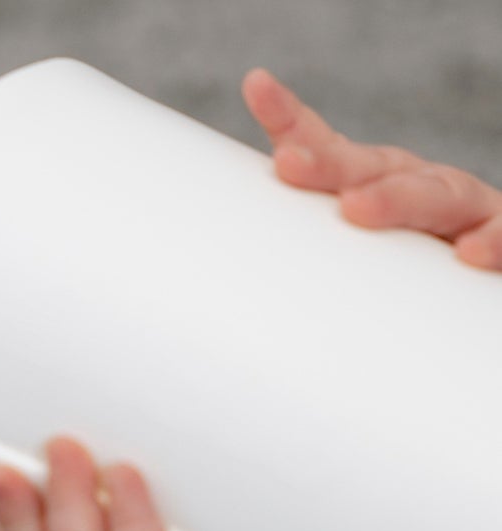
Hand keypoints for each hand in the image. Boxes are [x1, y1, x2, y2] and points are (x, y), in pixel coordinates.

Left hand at [243, 68, 501, 269]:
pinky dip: (493, 243)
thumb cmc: (405, 274)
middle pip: (378, 169)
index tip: (256, 87)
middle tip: (289, 165)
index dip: (293, 120)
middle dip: (331, 165)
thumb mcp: (348, 256)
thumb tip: (217, 264)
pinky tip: (470, 255)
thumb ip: (302, 246)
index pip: (332, 150)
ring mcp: (466, 212)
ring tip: (357, 208)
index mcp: (381, 183)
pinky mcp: (500, 239)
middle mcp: (424, 187)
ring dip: (397, 199)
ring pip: (438, 196)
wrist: (480, 282)